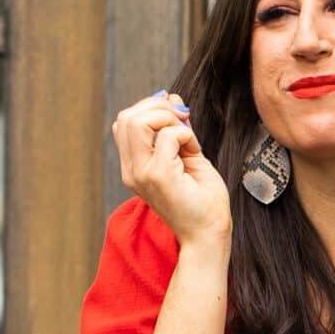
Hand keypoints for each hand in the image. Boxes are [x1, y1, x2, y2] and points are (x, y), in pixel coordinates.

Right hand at [111, 89, 231, 249]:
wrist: (209, 235)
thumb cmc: (203, 201)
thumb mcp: (188, 156)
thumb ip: (177, 129)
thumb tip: (172, 98)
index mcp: (134, 166)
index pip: (125, 122)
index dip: (150, 109)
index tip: (178, 119)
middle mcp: (132, 170)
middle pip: (126, 116)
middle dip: (158, 108)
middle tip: (184, 122)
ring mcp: (142, 173)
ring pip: (136, 120)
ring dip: (168, 119)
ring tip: (187, 139)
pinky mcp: (159, 176)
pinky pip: (168, 135)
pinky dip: (185, 134)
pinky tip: (194, 152)